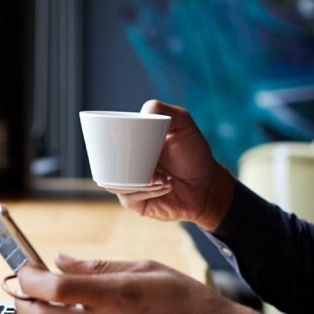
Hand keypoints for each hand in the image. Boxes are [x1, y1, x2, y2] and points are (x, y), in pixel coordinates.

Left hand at [15, 254, 277, 313]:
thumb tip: (61, 260)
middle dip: (24, 303)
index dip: (31, 278)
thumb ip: (99, 266)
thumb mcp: (146, 268)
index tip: (23, 270)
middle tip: (20, 290)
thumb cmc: (187, 300)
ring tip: (45, 304)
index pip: (57, 288)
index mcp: (119, 295)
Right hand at [106, 100, 233, 231]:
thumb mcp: (183, 124)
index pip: (108, 141)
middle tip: (155, 165)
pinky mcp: (135, 203)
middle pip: (106, 163)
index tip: (135, 142)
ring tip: (163, 177)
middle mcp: (126, 164)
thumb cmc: (194, 154)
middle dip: (127, 164)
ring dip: (141, 180)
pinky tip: (165, 186)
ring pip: (115, 182)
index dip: (114, 141)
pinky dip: (147, 192)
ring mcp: (128, 184)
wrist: (207, 185)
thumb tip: (143, 110)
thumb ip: (164, 109)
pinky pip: (128, 198)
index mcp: (130, 144)